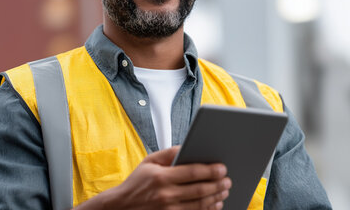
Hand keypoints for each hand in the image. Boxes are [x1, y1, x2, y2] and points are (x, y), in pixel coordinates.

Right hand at [75, 146, 231, 209]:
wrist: (121, 207)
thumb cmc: (137, 183)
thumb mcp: (149, 162)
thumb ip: (169, 153)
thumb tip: (188, 146)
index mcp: (160, 177)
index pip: (192, 173)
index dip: (210, 170)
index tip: (222, 168)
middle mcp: (165, 195)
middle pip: (199, 190)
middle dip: (217, 184)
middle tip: (228, 180)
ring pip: (199, 205)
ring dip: (215, 197)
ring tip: (224, 190)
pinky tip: (215, 204)